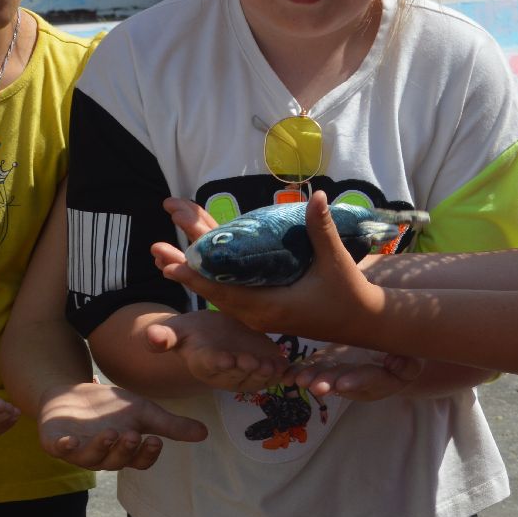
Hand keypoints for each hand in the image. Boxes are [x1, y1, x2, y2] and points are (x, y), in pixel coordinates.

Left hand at [37, 381, 209, 469]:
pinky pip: (59, 450)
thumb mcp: (143, 412)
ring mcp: (77, 452)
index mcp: (124, 452)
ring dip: (101, 447)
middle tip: (133, 435)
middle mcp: (102, 457)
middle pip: (115, 461)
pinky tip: (69, 440)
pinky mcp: (55, 443)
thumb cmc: (110, 407)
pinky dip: (64, 447)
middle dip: (125, 449)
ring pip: (90, 458)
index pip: (139, 461)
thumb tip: (205, 433)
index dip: (146, 454)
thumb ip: (170, 425)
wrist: (72, 393)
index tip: (155, 440)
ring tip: (111, 432)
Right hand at [143, 309, 291, 391]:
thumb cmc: (192, 334)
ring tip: (276, 366)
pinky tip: (297, 371)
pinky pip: (278, 373)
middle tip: (256, 362)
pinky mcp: (266, 366)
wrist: (213, 336)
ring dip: (269, 373)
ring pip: (260, 376)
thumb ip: (164, 337)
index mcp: (206, 363)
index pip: (212, 365)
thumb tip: (150, 336)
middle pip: (239, 373)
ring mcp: (248, 372)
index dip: (219, 363)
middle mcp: (228, 373)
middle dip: (248, 369)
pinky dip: (288, 373)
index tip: (225, 359)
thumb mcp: (177, 332)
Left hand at [152, 191, 384, 341]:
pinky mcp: (262, 308)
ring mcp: (258, 313)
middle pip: (213, 288)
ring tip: (164, 254)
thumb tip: (317, 195)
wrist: (362, 320)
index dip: (196, 275)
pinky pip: (229, 291)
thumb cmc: (348, 293)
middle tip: (155, 248)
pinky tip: (198, 262)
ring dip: (194, 271)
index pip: (223, 290)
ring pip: (218, 290)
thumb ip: (321, 229)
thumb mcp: (336, 262)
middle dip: (185, 266)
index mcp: (269, 306)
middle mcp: (257, 313)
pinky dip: (211, 276)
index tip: (170, 262)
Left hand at [289, 343, 425, 401]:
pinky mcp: (328, 365)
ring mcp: (342, 373)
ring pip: (326, 376)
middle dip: (329, 383)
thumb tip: (393, 361)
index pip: (370, 379)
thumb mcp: (412, 360)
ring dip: (311, 378)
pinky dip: (299, 371)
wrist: (392, 357)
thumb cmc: (405, 356)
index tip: (342, 385)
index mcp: (383, 380)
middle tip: (313, 386)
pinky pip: (313, 369)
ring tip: (298, 380)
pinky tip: (287, 374)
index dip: (357, 381)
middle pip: (344, 382)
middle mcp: (359, 381)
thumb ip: (406, 363)